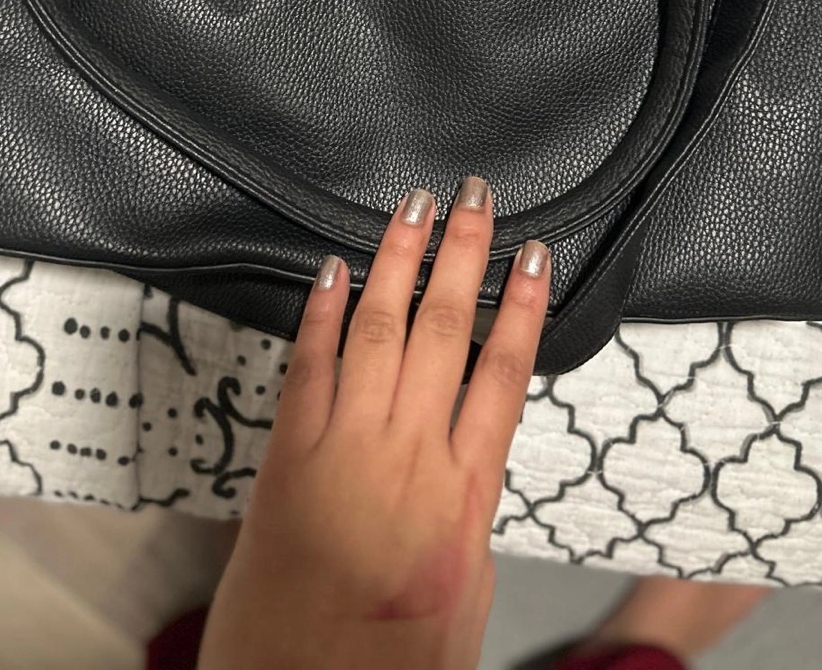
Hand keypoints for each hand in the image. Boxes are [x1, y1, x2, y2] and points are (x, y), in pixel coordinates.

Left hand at [197, 177, 550, 669]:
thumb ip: (467, 517)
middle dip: (462, 255)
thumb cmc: (383, 669)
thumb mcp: (463, 597)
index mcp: (463, 499)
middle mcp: (407, 461)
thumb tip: (471, 462)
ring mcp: (343, 451)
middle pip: (446, 331)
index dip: (524, 308)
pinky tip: (334, 269)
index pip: (506, 375)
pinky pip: (309, 365)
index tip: (535, 257)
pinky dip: (322, 312)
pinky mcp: (286, 458)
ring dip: (399, 261)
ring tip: (415, 206)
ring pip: (380, 331)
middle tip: (475, 197)